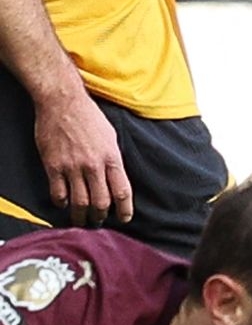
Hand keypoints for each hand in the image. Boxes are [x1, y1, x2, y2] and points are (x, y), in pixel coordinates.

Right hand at [33, 82, 129, 226]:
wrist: (63, 102)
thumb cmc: (89, 117)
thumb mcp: (111, 137)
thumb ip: (113, 159)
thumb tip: (115, 177)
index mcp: (112, 158)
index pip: (122, 192)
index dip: (125, 210)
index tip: (124, 219)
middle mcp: (94, 166)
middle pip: (101, 202)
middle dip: (101, 217)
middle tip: (99, 222)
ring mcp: (72, 167)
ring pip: (79, 202)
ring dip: (81, 215)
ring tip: (82, 220)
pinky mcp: (53, 166)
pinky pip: (58, 192)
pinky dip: (61, 202)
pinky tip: (64, 203)